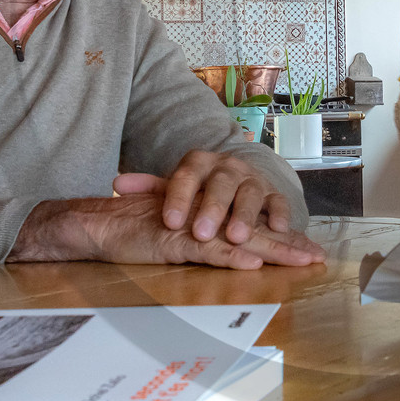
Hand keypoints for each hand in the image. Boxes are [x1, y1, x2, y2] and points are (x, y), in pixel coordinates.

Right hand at [10, 193, 324, 269]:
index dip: (282, 238)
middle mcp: (206, 219)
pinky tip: (253, 262)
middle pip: (256, 231)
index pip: (253, 227)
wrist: (98, 224)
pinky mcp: (175, 240)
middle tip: (318, 257)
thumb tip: (241, 260)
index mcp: (209, 218)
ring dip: (272, 250)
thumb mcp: (176, 240)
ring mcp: (192, 228)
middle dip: (289, 246)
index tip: (309, 251)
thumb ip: (203, 246)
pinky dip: (231, 256)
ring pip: (240, 238)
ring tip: (300, 260)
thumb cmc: (135, 232)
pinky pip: (208, 249)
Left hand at [116, 149, 294, 243]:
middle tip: (202, 233)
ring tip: (237, 237)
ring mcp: (252, 180)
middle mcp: (228, 168)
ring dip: (246, 215)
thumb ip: (148, 187)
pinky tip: (278, 230)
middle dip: (213, 208)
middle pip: (221, 184)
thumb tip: (118, 185)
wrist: (232, 179)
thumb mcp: (173, 187)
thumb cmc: (198, 191)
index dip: (179, 198)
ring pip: (251, 193)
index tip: (170, 222)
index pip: (187, 176)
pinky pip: (279, 201)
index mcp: (199, 163)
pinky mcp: (273, 193)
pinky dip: (281, 214)